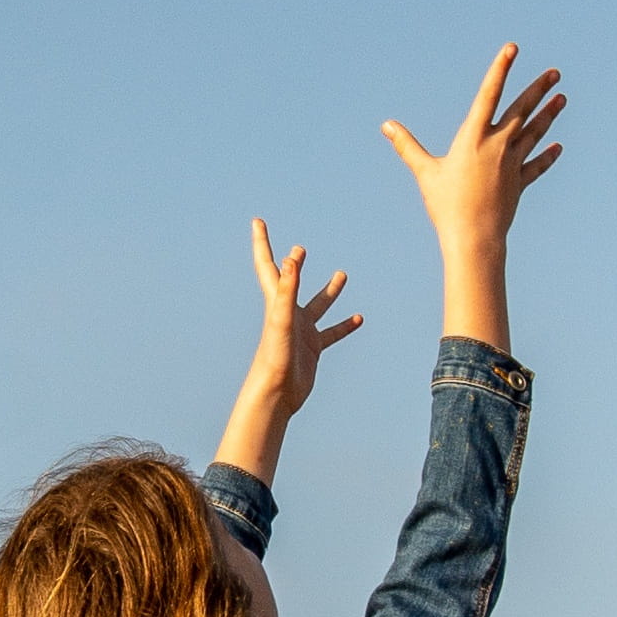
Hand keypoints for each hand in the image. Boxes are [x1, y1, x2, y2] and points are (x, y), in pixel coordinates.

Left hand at [246, 216, 361, 421]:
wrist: (275, 395)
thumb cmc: (274, 358)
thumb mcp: (281, 320)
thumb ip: (286, 289)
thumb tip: (290, 259)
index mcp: (277, 302)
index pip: (268, 265)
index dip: (262, 242)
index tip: (257, 221)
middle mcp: (287, 313)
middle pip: (291, 282)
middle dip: (294, 264)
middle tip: (300, 249)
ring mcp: (301, 331)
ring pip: (317, 305)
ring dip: (328, 291)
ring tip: (342, 274)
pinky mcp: (312, 348)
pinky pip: (331, 333)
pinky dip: (344, 325)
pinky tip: (359, 319)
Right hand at [380, 46, 565, 353]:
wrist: (474, 237)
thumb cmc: (446, 205)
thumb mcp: (425, 172)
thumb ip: (407, 146)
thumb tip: (386, 126)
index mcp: (473, 137)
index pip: (489, 94)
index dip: (500, 69)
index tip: (512, 49)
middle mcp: (497, 145)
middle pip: (522, 110)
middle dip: (538, 89)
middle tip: (555, 73)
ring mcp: (512, 163)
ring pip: (534, 133)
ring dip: (548, 114)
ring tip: (562, 98)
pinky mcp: (519, 183)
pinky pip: (536, 166)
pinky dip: (547, 156)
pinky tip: (558, 146)